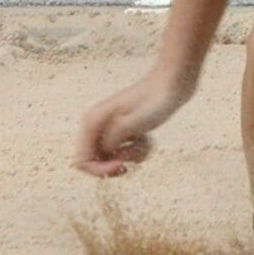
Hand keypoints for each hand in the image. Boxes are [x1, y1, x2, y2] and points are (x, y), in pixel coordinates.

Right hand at [76, 70, 193, 175]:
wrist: (172, 85)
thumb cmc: (152, 101)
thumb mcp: (130, 123)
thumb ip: (111, 141)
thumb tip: (104, 153)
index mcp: (92, 122)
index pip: (81, 160)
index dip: (99, 169)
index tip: (121, 165)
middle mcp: (97, 126)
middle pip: (95, 162)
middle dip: (115, 165)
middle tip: (132, 161)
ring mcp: (111, 128)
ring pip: (112, 158)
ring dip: (131, 157)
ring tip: (144, 142)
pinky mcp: (125, 131)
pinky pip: (126, 153)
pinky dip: (139, 151)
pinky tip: (148, 139)